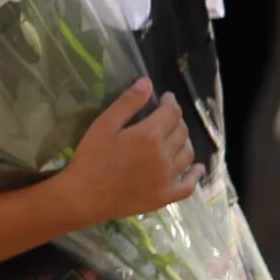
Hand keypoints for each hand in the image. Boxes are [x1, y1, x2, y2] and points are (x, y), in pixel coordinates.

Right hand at [55, 79, 199, 225]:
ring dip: (185, 141)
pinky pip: (188, 185)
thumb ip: (127, 103)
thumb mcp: (103, 125)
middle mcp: (164, 155)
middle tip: (166, 116)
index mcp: (149, 135)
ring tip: (176, 136)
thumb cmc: (89, 158)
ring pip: (187, 154)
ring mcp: (167, 178)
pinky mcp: (164, 196)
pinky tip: (197, 169)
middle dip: (176, 119)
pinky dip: (195, 175)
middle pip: (181, 131)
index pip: (171, 112)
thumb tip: (147, 82)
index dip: (170, 102)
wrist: (82, 197)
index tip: (165, 97)